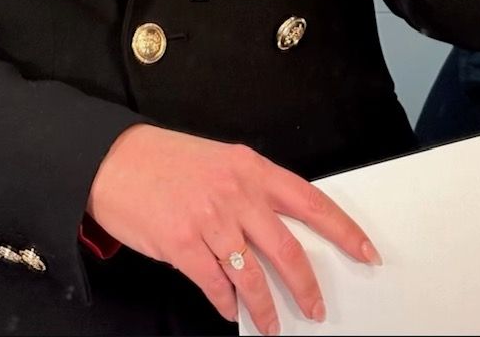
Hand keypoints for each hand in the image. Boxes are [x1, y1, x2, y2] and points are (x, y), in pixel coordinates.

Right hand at [87, 123, 381, 334]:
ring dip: (266, 308)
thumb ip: (249, 190)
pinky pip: (215, 285)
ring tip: (273, 325)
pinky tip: (230, 310)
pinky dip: (226, 303)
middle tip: (316, 309)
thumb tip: (278, 228)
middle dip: (307, 287)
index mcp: (250, 168)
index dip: (343, 230)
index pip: (311, 201)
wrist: (113, 160)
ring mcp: (209, 220)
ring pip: (253, 277)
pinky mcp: (182, 245)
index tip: (366, 251)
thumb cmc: (165, 159)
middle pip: (288, 250)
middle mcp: (236, 193)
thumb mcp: (218, 162)